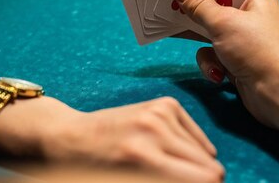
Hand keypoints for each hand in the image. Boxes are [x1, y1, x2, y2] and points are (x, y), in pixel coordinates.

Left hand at [0, 96, 223, 182]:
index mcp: (144, 160)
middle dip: (203, 180)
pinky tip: (171, 153)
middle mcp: (155, 131)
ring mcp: (161, 113)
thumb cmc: (92, 176)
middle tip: (178, 181)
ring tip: (167, 169)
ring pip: (206, 152)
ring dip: (194, 166)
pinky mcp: (165, 103)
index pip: (206, 179)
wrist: (68, 140)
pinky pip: (196, 134)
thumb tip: (210, 182)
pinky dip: (190, 148)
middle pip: (210, 166)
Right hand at [171, 0, 278, 125]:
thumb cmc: (257, 49)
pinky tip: (219, 75)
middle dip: (193, 12)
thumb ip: (198, 5)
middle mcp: (249, 14)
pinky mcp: (236, 60)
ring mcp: (242, 38)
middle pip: (212, 6)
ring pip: (208, 33)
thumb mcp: (223, 23)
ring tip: (201, 50)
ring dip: (204, 46)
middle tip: (166, 7)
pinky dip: (212, 64)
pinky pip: (212, 55)